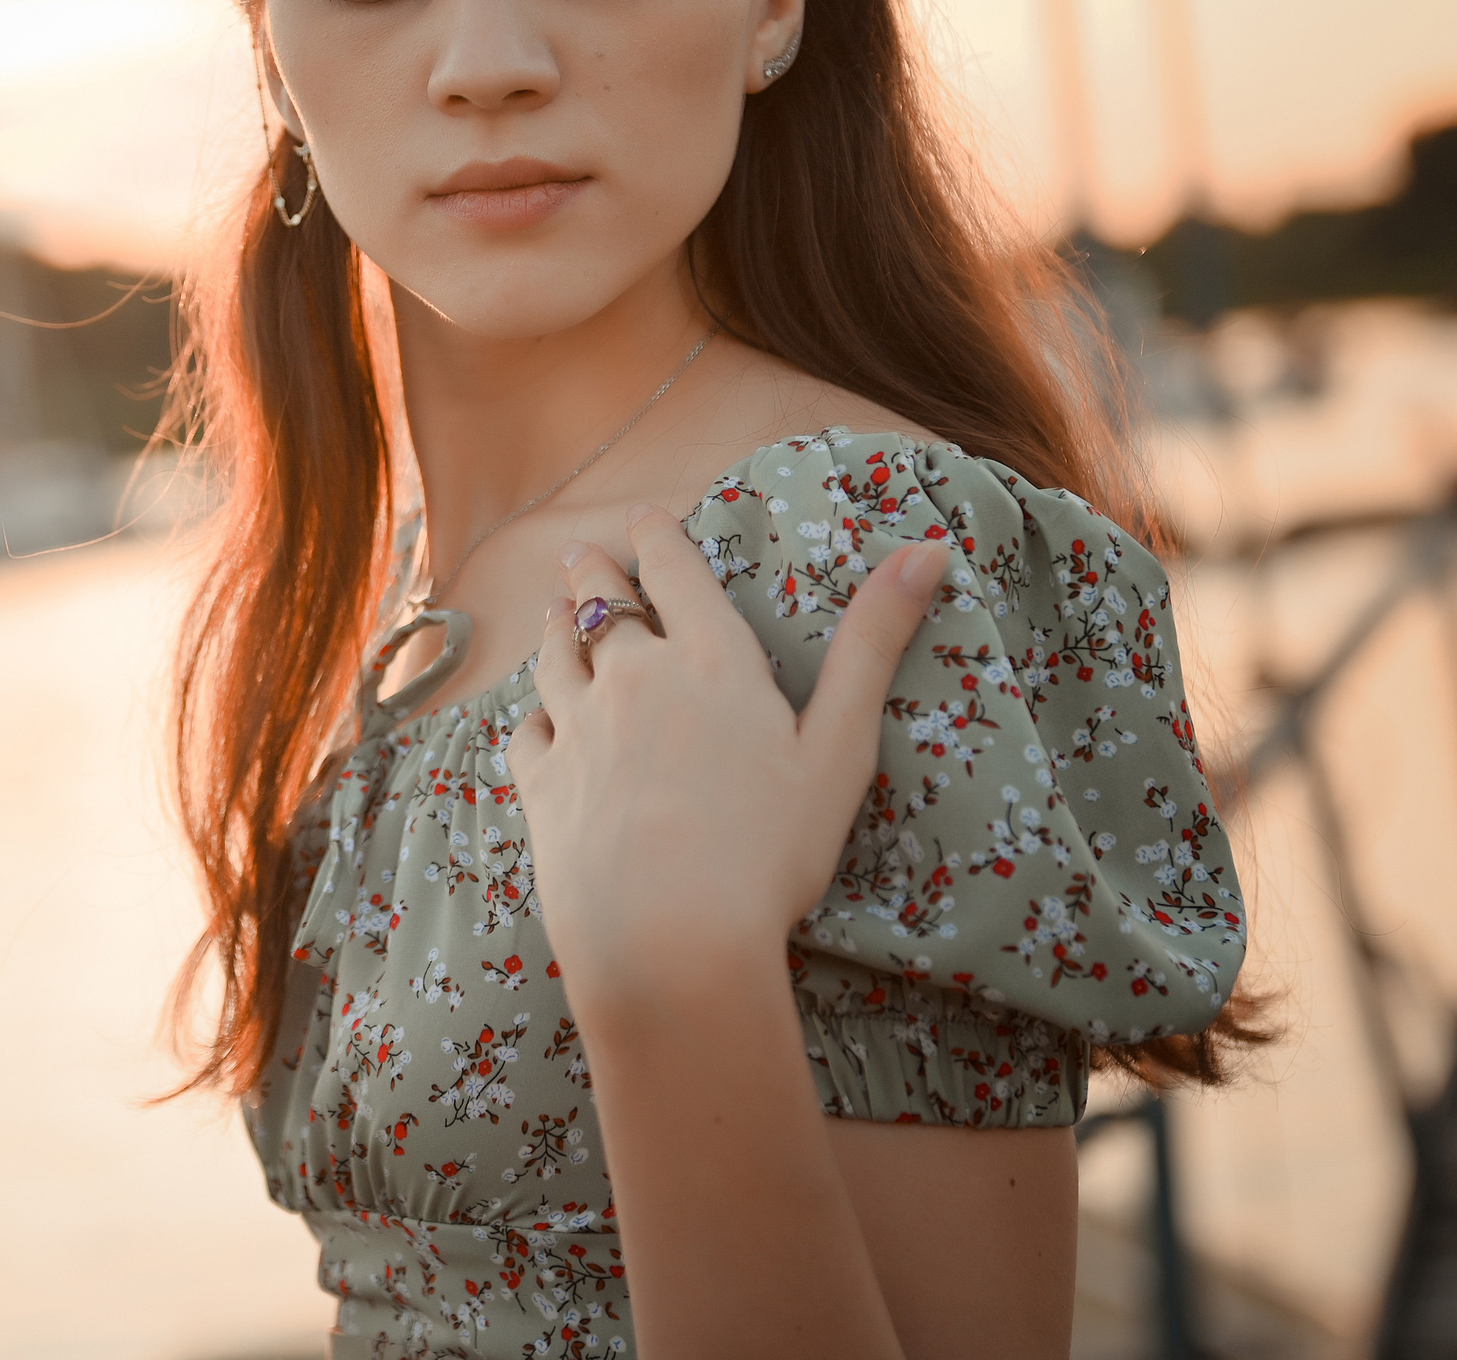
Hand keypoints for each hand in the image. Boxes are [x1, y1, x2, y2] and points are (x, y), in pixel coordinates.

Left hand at [505, 504, 944, 1007]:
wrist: (670, 940)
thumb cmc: (771, 851)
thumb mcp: (840, 748)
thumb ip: (874, 646)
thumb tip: (928, 548)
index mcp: (710, 660)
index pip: (675, 572)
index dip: (657, 537)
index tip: (643, 516)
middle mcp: (633, 678)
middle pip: (601, 605)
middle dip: (593, 572)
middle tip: (582, 553)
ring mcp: (578, 730)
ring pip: (555, 659)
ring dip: (555, 627)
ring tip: (553, 609)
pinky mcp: (541, 786)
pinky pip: (528, 731)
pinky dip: (533, 714)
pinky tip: (538, 718)